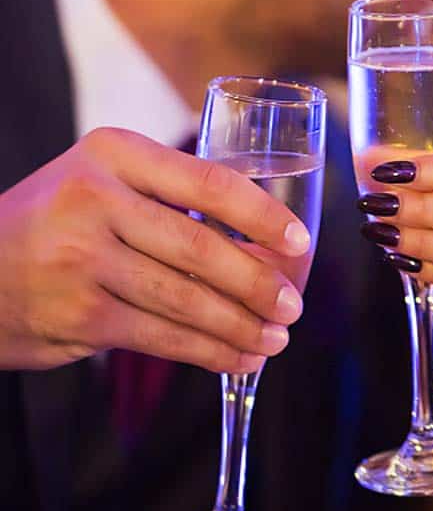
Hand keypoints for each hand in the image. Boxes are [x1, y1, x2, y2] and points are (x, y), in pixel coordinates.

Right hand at [0, 127, 309, 370]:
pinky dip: (208, 351)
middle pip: (200, 246)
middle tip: (293, 305)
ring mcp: (84, 259)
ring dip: (240, 324)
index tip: (299, 241)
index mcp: (113, 153)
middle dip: (258, 281)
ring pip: (185, 298)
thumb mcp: (99, 178)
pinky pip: (161, 336)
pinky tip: (238, 357)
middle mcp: (96, 199)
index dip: (261, 214)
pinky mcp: (79, 316)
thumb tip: (261, 238)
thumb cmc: (54, 221)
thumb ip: (165, 192)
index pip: (207, 181)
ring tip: (275, 339)